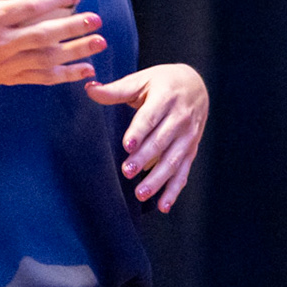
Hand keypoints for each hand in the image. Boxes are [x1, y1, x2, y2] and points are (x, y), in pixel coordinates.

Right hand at [0, 0, 105, 87]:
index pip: (29, 7)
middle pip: (43, 35)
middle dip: (73, 27)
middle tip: (96, 19)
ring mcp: (4, 64)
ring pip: (46, 59)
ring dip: (76, 51)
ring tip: (99, 43)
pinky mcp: (7, 78)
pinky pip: (41, 77)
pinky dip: (65, 75)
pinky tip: (85, 69)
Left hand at [86, 64, 207, 212]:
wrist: (197, 84)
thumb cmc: (162, 82)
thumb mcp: (141, 80)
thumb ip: (116, 89)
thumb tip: (89, 88)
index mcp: (166, 97)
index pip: (151, 117)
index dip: (139, 131)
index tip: (127, 145)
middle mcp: (180, 118)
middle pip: (161, 141)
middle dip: (145, 157)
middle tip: (127, 171)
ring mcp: (188, 136)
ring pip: (173, 160)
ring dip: (158, 179)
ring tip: (140, 193)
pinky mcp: (192, 150)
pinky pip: (183, 172)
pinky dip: (174, 190)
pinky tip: (163, 206)